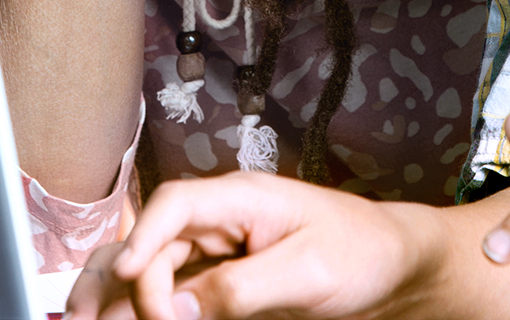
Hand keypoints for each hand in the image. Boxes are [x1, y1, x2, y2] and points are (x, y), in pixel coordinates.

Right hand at [66, 172, 434, 319]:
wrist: (396, 270)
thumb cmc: (363, 253)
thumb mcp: (309, 271)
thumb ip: (241, 287)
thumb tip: (180, 310)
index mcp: (242, 200)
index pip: (175, 207)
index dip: (143, 240)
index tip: (133, 281)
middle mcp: (219, 223)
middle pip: (149, 244)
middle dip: (118, 282)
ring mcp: (216, 256)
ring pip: (147, 270)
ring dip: (113, 295)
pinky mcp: (220, 287)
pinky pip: (170, 296)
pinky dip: (141, 309)